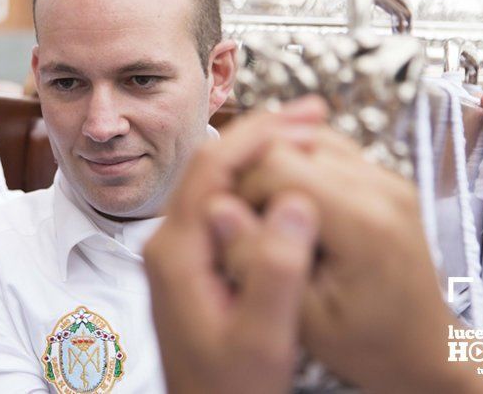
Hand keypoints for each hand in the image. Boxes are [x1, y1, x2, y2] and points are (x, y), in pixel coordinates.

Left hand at [144, 97, 326, 393]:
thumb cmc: (230, 391)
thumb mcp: (262, 339)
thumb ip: (275, 271)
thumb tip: (295, 201)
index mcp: (176, 253)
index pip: (212, 167)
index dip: (261, 134)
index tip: (307, 117)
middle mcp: (168, 244)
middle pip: (210, 166)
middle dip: (263, 135)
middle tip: (314, 116)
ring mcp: (177, 252)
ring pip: (216, 182)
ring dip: (259, 156)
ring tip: (306, 138)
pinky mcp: (190, 262)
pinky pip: (220, 205)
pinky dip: (253, 184)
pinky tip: (284, 183)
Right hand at [238, 127, 482, 393]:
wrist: (424, 349)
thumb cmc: (366, 344)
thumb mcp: (300, 317)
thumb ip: (256, 259)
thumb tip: (213, 209)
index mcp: (361, 222)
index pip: (277, 163)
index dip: (241, 186)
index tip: (232, 222)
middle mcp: (380, 188)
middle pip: (292, 143)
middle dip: (257, 173)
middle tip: (247, 216)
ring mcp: (388, 179)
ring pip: (310, 139)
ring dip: (280, 166)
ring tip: (270, 210)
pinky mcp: (387, 179)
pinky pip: (333, 151)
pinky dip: (304, 166)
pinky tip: (295, 203)